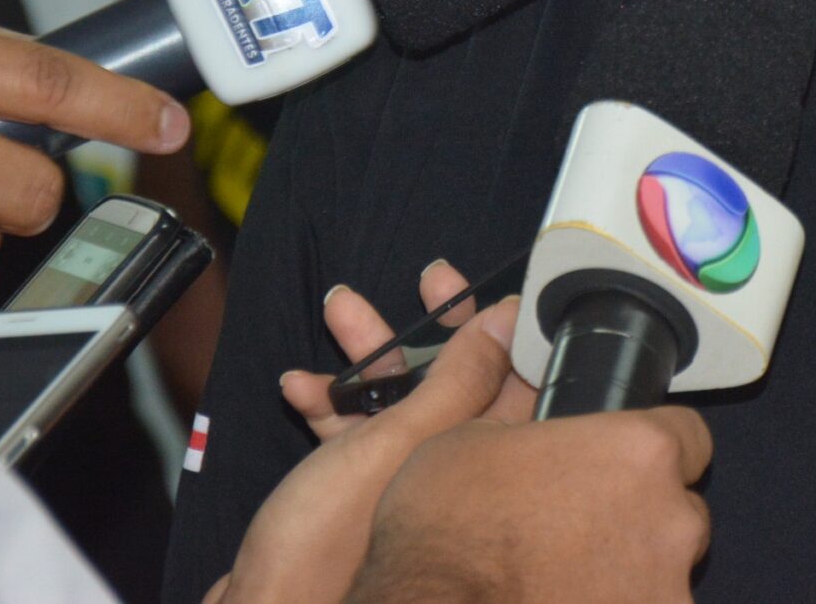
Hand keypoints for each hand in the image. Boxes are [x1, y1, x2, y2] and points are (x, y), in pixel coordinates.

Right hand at [211, 297, 530, 603]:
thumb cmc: (328, 539)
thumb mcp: (401, 441)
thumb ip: (460, 381)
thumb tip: (509, 322)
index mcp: (484, 460)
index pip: (518, 376)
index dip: (503, 320)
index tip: (482, 282)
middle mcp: (455, 471)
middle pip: (460, 378)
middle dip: (434, 324)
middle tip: (425, 277)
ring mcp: (406, 483)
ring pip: (404, 399)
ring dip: (370, 353)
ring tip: (337, 308)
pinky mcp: (359, 497)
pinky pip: (358, 434)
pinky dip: (331, 404)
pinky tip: (297, 386)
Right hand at [343, 406, 712, 603]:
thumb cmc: (447, 540)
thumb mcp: (468, 442)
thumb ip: (530, 424)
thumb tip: (530, 412)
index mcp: (638, 452)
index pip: (688, 436)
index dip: (649, 453)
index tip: (620, 470)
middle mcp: (673, 521)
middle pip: (680, 511)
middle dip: (640, 519)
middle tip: (580, 533)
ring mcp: (668, 591)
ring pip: (666, 573)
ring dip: (631, 575)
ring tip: (569, 580)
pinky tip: (569, 602)